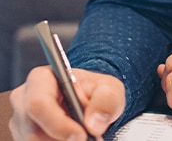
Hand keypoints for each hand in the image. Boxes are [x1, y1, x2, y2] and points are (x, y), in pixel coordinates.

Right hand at [9, 65, 124, 139]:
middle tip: (85, 139)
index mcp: (40, 79)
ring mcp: (19, 123)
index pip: (38, 103)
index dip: (58, 123)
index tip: (80, 135)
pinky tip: (70, 139)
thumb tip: (93, 124)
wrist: (89, 103)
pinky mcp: (22, 138)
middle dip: (61, 139)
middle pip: (32, 131)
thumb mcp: (109, 88)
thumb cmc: (95, 92)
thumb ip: (106, 100)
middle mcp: (23, 100)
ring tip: (81, 135)